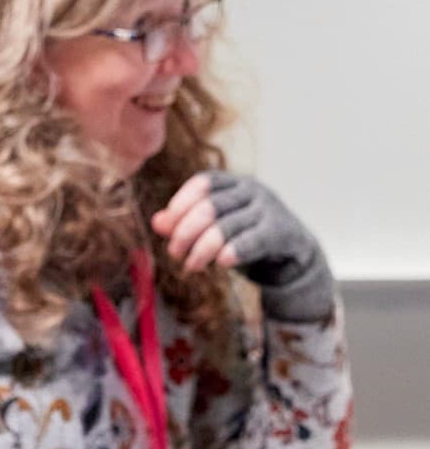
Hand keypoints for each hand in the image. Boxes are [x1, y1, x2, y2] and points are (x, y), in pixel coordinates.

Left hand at [152, 171, 334, 321]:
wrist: (291, 254)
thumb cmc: (243, 235)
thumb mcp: (212, 226)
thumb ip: (183, 222)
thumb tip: (157, 222)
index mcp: (232, 182)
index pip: (202, 184)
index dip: (180, 204)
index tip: (166, 229)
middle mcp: (251, 189)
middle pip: (210, 207)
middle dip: (185, 233)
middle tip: (175, 254)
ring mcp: (268, 208)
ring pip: (226, 227)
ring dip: (202, 249)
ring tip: (190, 266)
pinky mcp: (281, 231)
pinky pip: (252, 240)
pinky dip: (232, 251)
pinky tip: (219, 263)